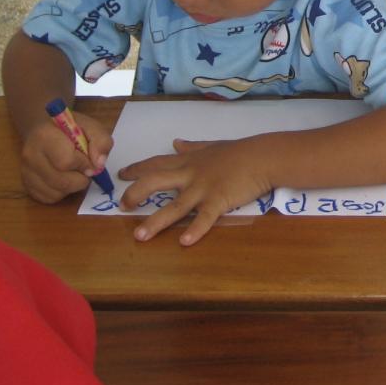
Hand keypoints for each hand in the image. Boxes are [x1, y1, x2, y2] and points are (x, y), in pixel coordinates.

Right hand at [19, 113, 114, 203]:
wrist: (42, 130)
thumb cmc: (68, 128)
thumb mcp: (91, 126)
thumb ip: (101, 141)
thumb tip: (98, 165)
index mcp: (44, 136)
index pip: (66, 161)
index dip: (84, 164)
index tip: (90, 161)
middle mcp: (30, 156)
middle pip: (62, 182)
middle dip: (81, 179)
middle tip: (85, 169)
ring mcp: (26, 173)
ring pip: (56, 193)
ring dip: (73, 187)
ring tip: (74, 172)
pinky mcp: (27, 186)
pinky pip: (49, 198)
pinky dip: (62, 193)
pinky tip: (64, 178)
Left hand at [118, 136, 273, 246]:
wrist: (264, 156)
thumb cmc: (241, 151)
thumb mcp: (212, 146)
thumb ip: (192, 147)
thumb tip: (176, 142)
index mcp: (189, 161)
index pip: (156, 163)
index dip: (137, 168)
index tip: (121, 174)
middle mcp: (190, 174)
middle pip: (155, 181)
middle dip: (136, 193)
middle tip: (123, 206)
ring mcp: (204, 188)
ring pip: (175, 206)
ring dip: (156, 222)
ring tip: (139, 236)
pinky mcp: (219, 200)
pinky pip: (204, 217)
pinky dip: (195, 229)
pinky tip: (184, 242)